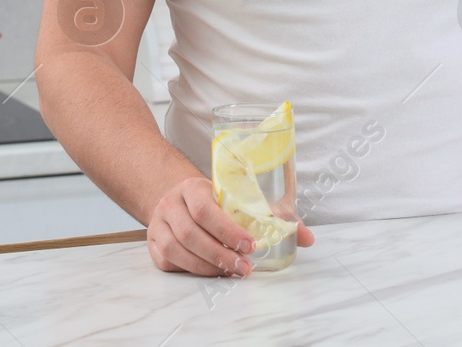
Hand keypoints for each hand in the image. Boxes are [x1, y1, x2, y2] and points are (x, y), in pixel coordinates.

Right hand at [145, 176, 315, 275]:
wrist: (179, 196)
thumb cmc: (217, 200)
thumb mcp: (242, 198)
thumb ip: (275, 216)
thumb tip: (308, 238)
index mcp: (193, 188)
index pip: (206, 209)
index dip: (227, 230)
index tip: (250, 245)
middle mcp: (171, 204)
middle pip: (191, 233)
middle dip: (220, 254)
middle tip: (244, 268)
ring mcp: (159, 224)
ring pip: (177, 250)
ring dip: (205, 266)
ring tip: (230, 272)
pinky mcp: (153, 243)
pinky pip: (167, 261)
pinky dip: (189, 270)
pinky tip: (210, 272)